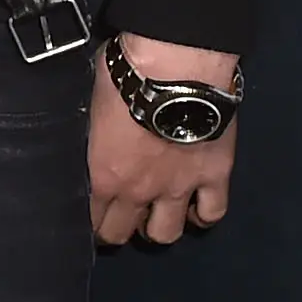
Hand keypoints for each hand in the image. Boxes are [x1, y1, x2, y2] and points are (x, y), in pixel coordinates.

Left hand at [91, 35, 240, 244]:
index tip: (90, 214)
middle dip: (116, 228)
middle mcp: (138, 190)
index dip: (89, 218)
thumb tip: (88, 131)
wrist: (174, 69)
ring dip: (157, 227)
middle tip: (118, 217)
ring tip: (155, 215)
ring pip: (165, 232)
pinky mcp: (214, 178)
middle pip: (122, 232)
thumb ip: (92, 131)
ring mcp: (178, 188)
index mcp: (103, 173)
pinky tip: (196, 209)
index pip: (90, 215)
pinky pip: (212, 213)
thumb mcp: (90, 102)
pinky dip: (203, 215)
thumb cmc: (124, 75)